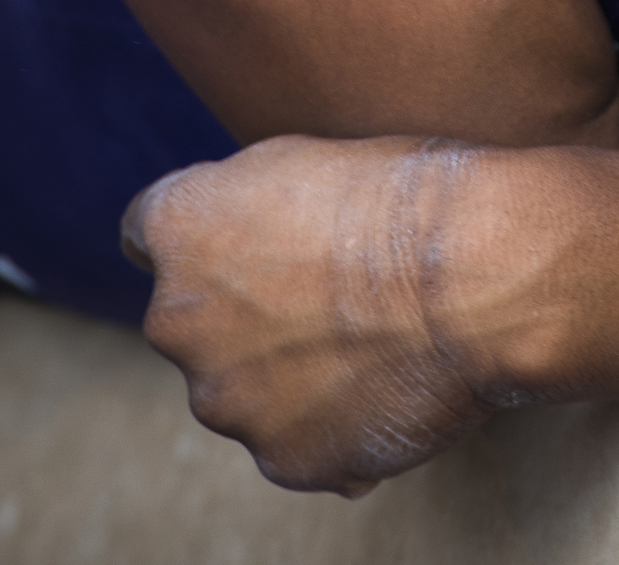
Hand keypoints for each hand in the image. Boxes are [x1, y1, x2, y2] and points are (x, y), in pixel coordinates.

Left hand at [124, 134, 497, 495]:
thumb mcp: (301, 159)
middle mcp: (177, 318)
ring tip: (371, 341)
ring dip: (285, 373)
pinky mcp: (280, 459)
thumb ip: (242, 206)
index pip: (145, 233)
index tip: (245, 236)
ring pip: (243, 388)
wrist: (472, 275)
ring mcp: (226, 400)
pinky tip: (387, 384)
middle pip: (194, 321)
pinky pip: (294, 441)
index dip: (203, 232)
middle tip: (324, 293)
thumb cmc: (404, 194)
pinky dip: (330, 421)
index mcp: (178, 225)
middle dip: (242, 311)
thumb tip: (239, 248)